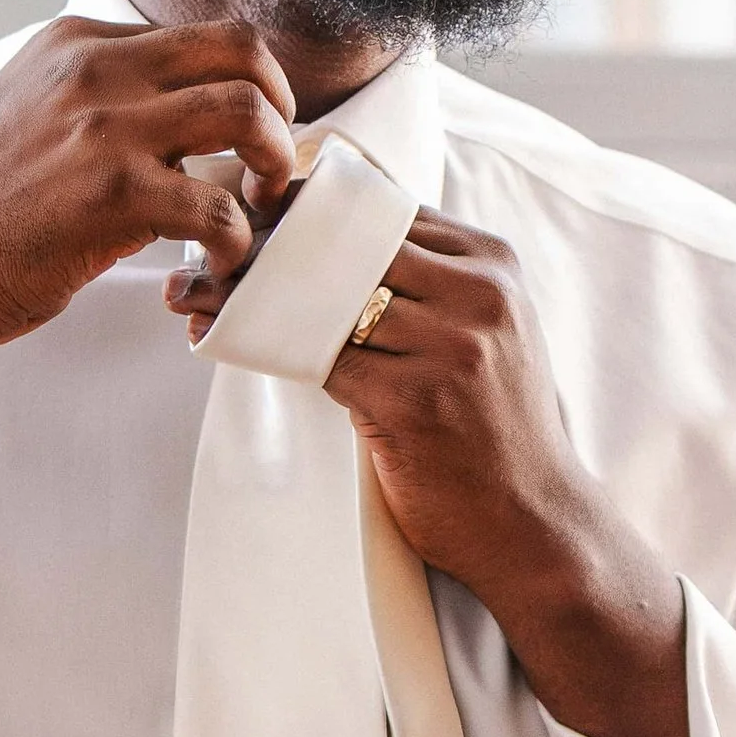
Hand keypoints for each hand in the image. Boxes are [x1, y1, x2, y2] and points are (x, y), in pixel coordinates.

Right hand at [0, 14, 297, 458]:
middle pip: (242, 48)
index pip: (197, 36)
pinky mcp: (112, 196)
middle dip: (279, 104)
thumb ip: (95, 98)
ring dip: (273, 162)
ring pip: (247, 109)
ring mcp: (104, 128)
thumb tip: (176, 120)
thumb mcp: (28, 111)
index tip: (242, 139)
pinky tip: (218, 263)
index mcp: (76, 41)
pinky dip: (237, 240)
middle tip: (271, 161)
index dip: (242, 86)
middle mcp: (93, 67)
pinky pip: (220, 207)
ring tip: (256, 207)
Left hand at [167, 209, 695, 736]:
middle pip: (348, 245)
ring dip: (254, 300)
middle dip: (271, 248)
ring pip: (326, 299)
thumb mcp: (486, 334)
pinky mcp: (414, 401)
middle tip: (208, 258)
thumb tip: (330, 243)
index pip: (382, 210)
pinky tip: (232, 346)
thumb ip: (430, 282)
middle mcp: (480, 294)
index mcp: (494, 264)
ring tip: (198, 300)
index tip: (252, 221)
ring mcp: (451, 347)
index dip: (311, 215)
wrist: (538, 526)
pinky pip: (320, 358)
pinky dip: (272, 351)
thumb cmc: (497, 431)